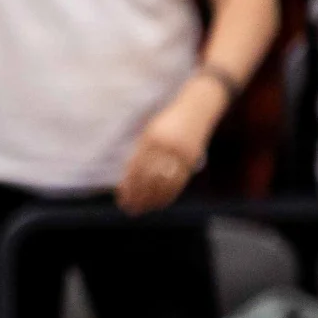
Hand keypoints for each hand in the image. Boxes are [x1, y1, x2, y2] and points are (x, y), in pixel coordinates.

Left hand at [115, 91, 217, 214]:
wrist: (196, 108)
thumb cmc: (168, 120)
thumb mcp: (149, 132)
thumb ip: (141, 152)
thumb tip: (128, 178)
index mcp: (150, 139)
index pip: (136, 168)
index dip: (129, 186)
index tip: (121, 198)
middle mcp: (166, 147)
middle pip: (149, 178)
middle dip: (138, 196)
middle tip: (129, 208)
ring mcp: (181, 154)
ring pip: (165, 183)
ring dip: (152, 199)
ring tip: (142, 209)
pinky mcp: (192, 159)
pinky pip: (180, 182)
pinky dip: (169, 195)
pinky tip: (160, 203)